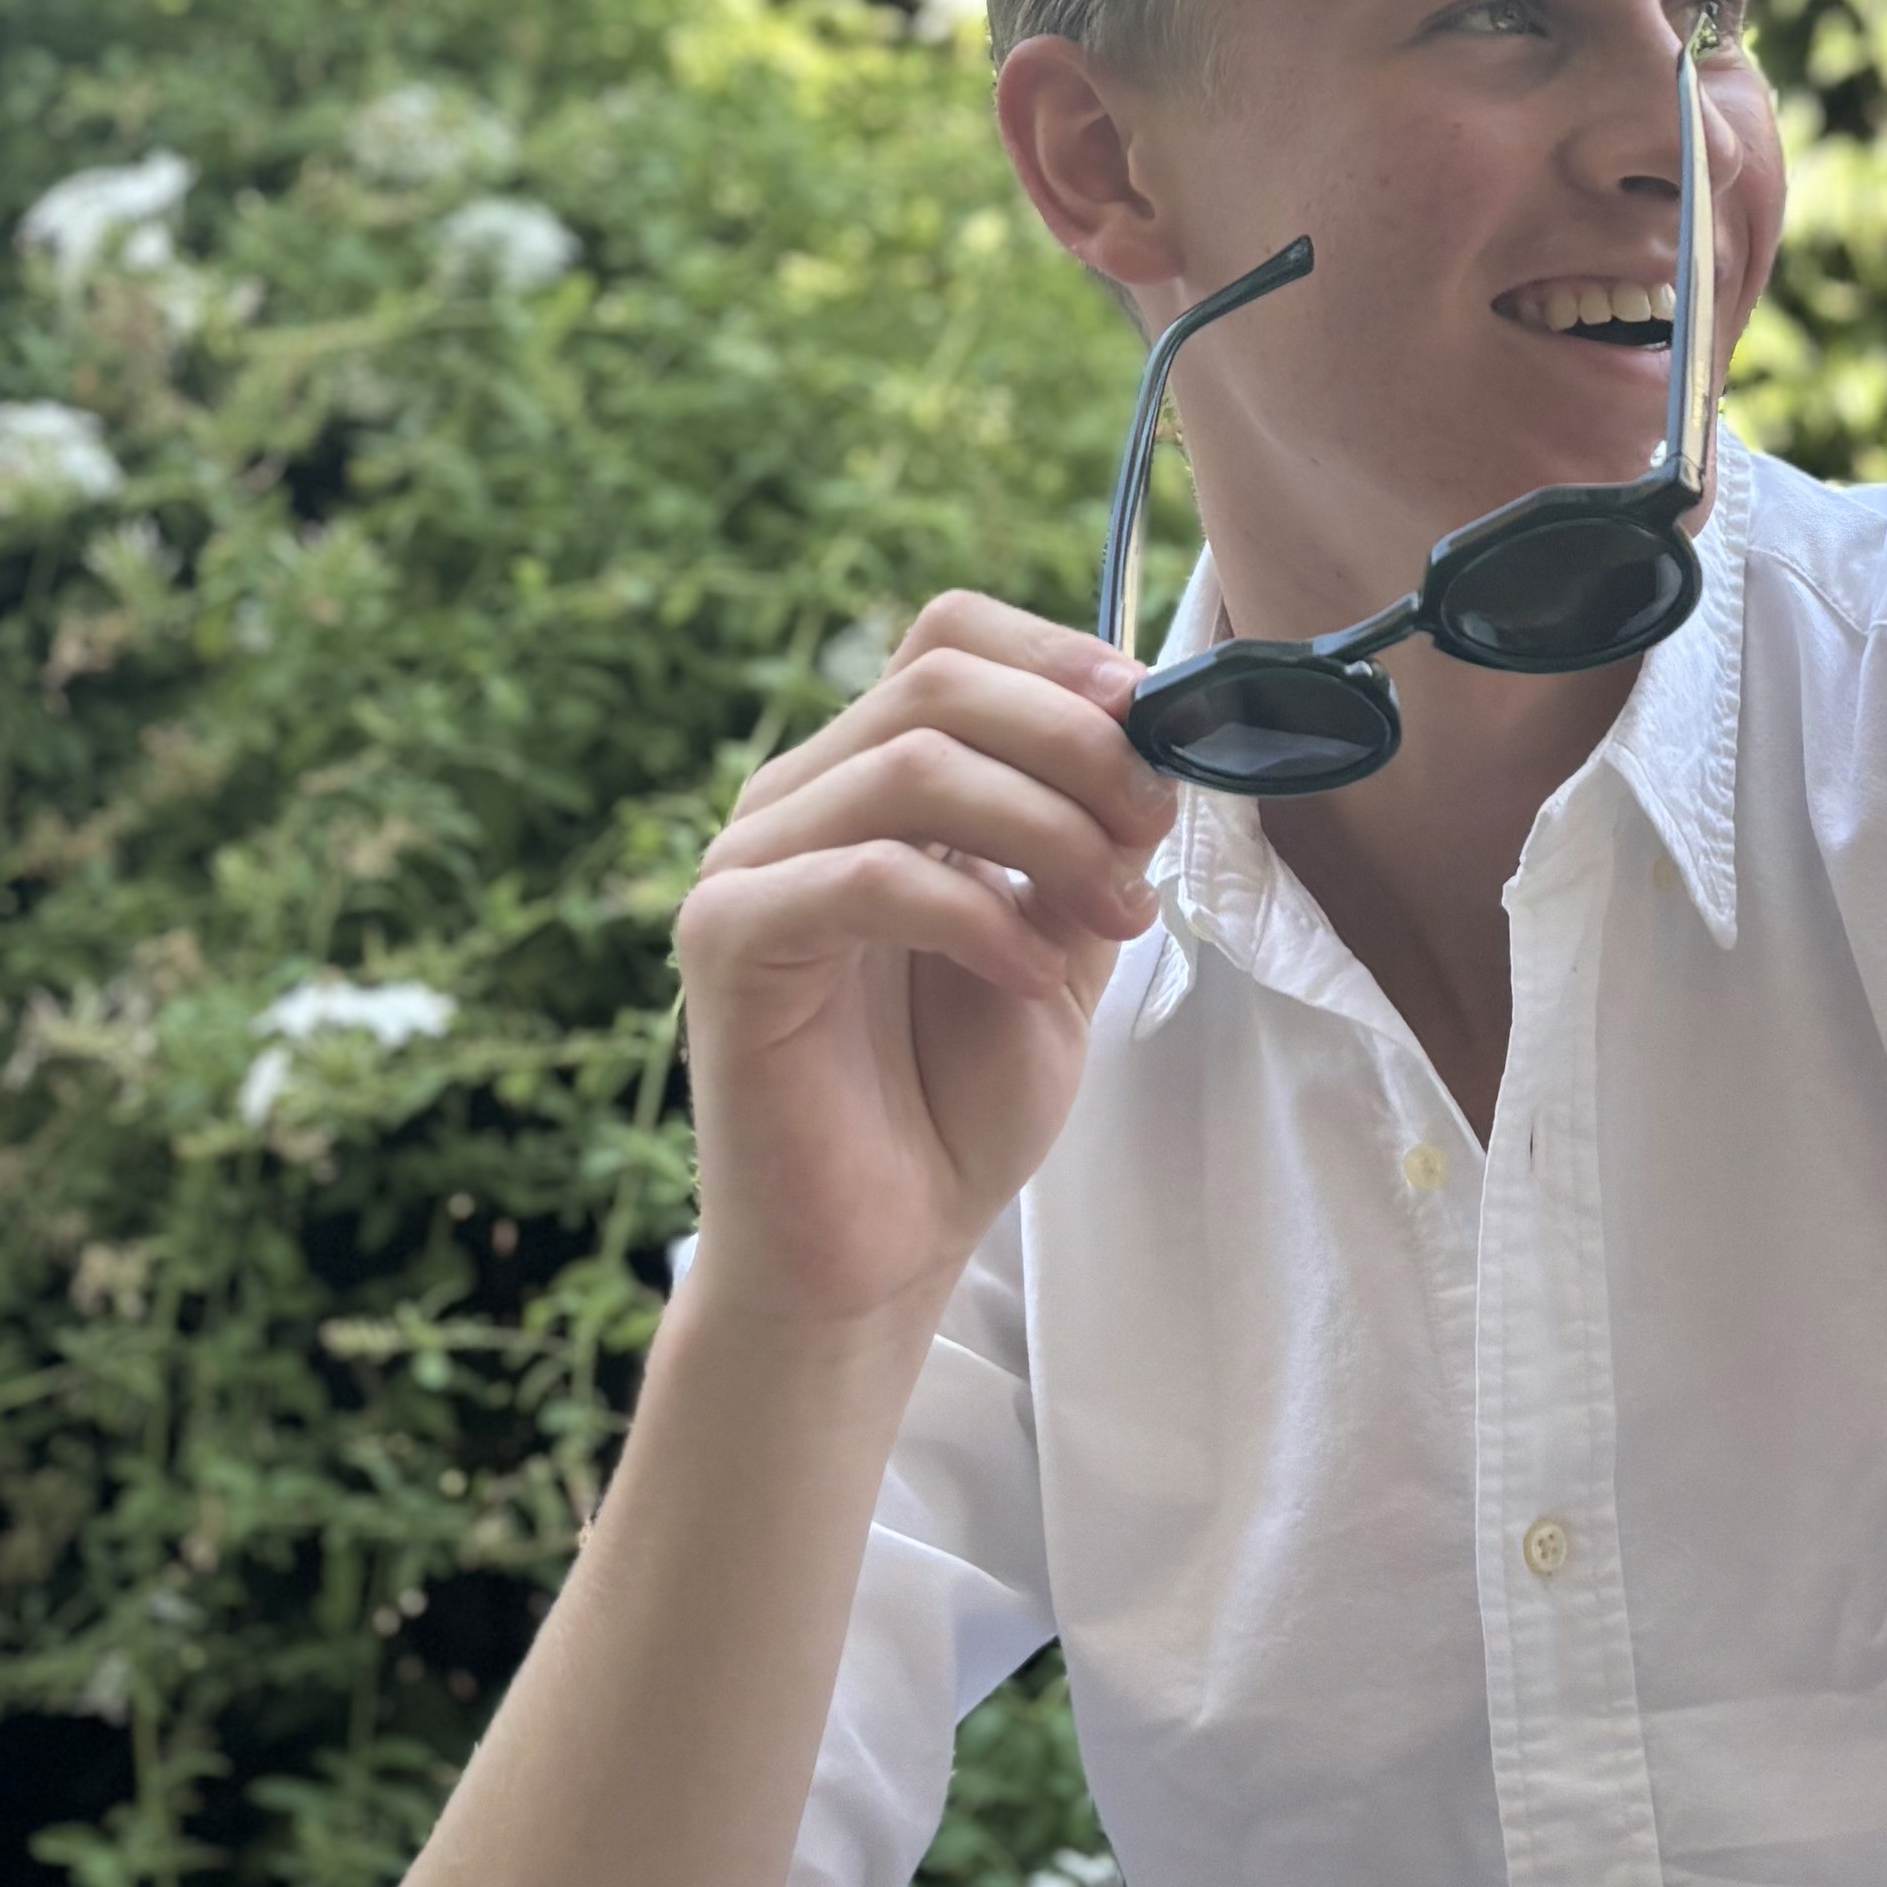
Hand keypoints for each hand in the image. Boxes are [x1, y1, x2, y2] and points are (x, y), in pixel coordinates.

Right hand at [670, 594, 1175, 1331]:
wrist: (879, 1251)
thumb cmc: (956, 1099)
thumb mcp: (1060, 935)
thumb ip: (1092, 832)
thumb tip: (1157, 730)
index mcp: (868, 773)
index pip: (948, 635)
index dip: (1061, 658)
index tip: (1158, 726)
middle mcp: (797, 795)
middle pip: (938, 680)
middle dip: (1076, 744)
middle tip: (1153, 828)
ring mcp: (750, 861)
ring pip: (911, 762)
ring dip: (1048, 827)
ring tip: (1119, 912)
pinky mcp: (728, 938)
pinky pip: (866, 872)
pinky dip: (978, 912)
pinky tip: (1032, 978)